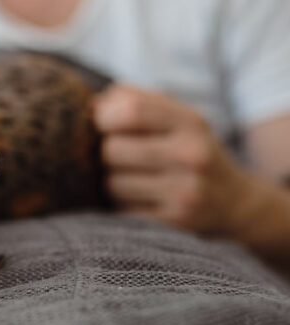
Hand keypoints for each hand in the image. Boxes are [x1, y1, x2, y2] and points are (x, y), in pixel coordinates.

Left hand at [94, 85, 253, 234]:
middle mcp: (192, 156)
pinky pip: (121, 211)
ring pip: (111, 184)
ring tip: (133, 180)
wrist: (234, 202)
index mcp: (191, 123)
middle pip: (112, 150)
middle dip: (105, 153)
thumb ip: (136, 101)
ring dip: (111, 182)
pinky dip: (122, 206)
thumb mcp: (177, 118)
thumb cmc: (189, 151)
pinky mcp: (174, 223)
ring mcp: (185, 193)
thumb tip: (92, 104)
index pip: (131, 110)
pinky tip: (141, 200)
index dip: (103, 117)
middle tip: (119, 157)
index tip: (101, 124)